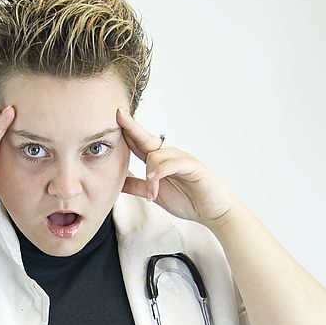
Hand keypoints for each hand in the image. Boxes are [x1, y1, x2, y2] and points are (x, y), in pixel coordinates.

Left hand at [116, 108, 238, 225]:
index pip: (139, 143)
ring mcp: (182, 159)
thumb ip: (138, 187)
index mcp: (160, 161)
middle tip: (118, 113)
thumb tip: (118, 183)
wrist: (213, 211)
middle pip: (146, 138)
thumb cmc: (188, 200)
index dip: (126, 132)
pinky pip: (173, 163)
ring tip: (152, 194)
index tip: (112, 119)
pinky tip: (154, 181)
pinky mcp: (193, 167)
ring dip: (149, 174)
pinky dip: (161, 171)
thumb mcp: (155, 194)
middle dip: (131, 126)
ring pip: (156, 155)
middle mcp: (170, 155)